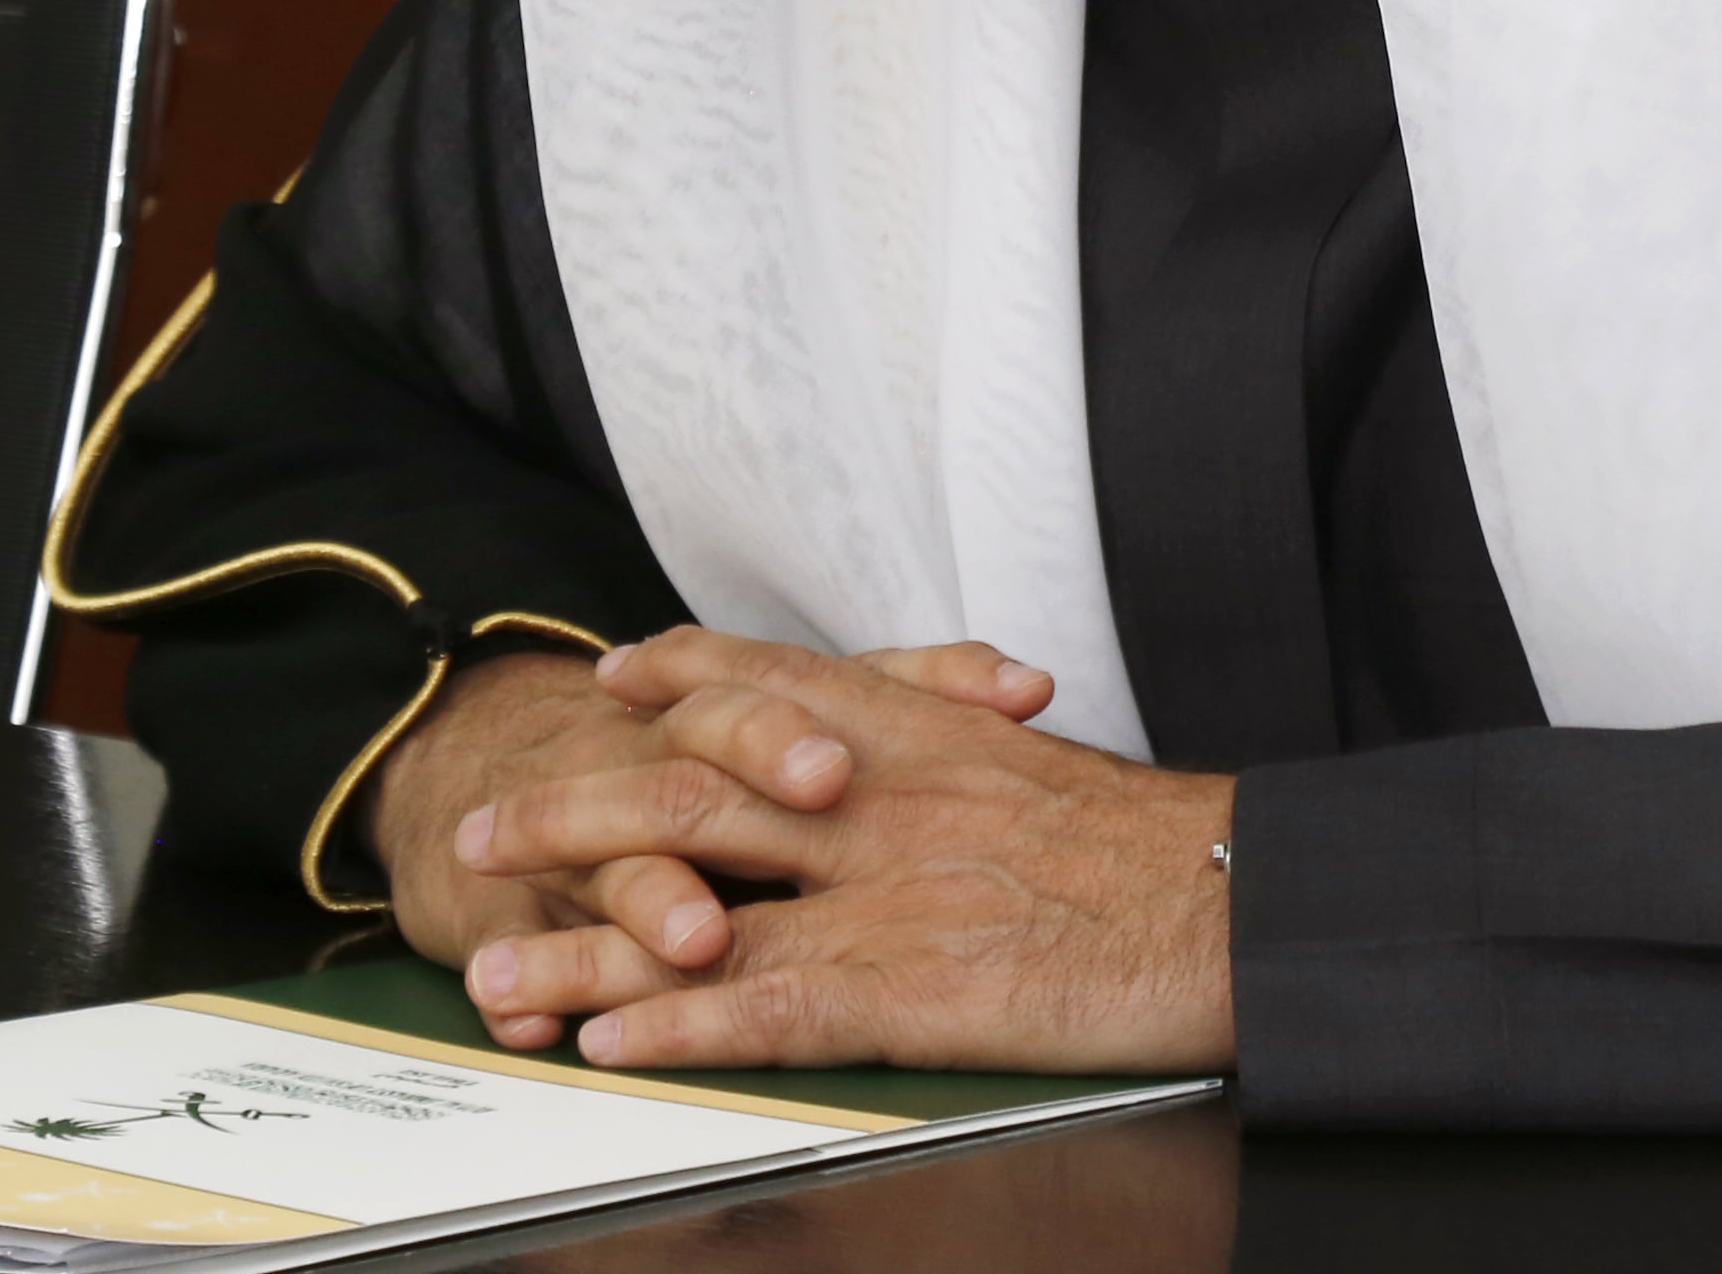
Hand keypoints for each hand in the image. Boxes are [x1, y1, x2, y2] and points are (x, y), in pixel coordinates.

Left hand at [452, 627, 1234, 1074]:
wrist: (1238, 897)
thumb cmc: (1167, 852)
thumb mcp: (1046, 770)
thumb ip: (965, 759)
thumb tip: (921, 765)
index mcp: (919, 731)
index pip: (769, 681)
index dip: (679, 676)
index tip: (612, 674)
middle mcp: (877, 796)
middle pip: (689, 788)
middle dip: (571, 809)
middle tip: (483, 834)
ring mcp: (881, 893)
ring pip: (694, 907)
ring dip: (581, 944)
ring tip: (493, 973)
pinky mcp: (907, 990)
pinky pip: (763, 1009)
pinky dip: (674, 1030)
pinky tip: (607, 1046)